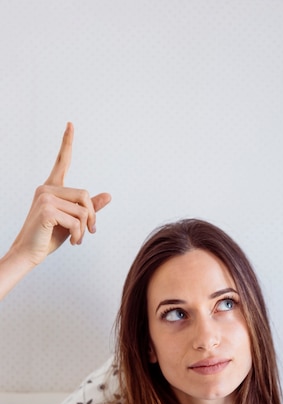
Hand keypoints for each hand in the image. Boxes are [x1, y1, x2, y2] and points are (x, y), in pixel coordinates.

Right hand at [10, 123, 110, 266]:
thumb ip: (89, 207)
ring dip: (84, 229)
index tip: (70, 124)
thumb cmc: (48, 237)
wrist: (29, 253)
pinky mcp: (47, 210)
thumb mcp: (72, 220)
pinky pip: (76, 221)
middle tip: (90, 232)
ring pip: (82, 210)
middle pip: (84, 195)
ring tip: (77, 240)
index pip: (62, 162)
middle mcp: (46, 189)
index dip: (67, 143)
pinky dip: (78, 234)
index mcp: (51, 189)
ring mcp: (45, 198)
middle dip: (91, 217)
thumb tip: (108, 195)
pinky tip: (71, 242)